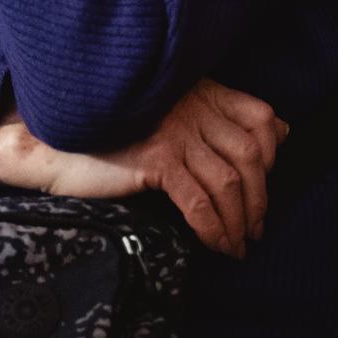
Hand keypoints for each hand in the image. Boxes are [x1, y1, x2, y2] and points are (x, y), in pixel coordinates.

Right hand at [0, 79, 288, 257]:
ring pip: (229, 181)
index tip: (268, 182)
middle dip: (261, 196)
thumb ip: (219, 118)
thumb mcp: (172, 116)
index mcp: (200, 91)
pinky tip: (216, 245)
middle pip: (251, 153)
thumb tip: (280, 131)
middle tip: (255, 227)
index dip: (273, 152)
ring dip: (240, 219)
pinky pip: (199, 202)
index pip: (260, 115)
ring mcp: (176, 132)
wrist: (57, 141)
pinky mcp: (156, 159)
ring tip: (237, 245)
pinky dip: (214, 228)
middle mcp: (193, 107)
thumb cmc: (114, 132)